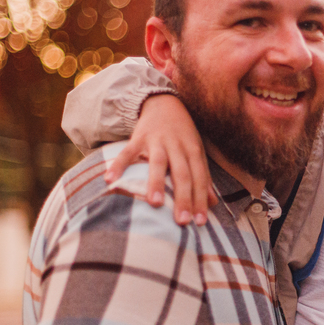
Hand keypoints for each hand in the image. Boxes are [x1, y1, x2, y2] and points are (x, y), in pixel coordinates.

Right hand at [104, 94, 217, 224]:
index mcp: (193, 151)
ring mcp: (156, 141)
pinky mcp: (137, 138)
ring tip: (155, 203)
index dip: (200, 200)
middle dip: (183, 198)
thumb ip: (203, 177)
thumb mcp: (196, 152)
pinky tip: (110, 180)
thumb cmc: (182, 134)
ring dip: (156, 183)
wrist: (163, 102)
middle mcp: (177, 146)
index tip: (200, 222)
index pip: (199, 179)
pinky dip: (118, 165)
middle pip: (182, 174)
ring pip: (158, 163)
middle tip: (182, 221)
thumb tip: (213, 203)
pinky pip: (126, 153)